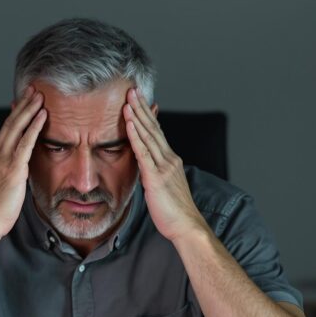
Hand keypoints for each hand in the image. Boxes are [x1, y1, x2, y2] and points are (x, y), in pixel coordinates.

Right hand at [0, 86, 46, 238]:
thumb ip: (8, 175)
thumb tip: (19, 171)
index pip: (5, 131)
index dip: (14, 115)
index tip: (23, 101)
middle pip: (10, 123)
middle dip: (22, 104)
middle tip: (32, 89)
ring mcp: (3, 160)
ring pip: (16, 127)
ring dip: (29, 109)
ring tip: (39, 95)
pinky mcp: (13, 169)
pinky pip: (26, 142)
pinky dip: (34, 127)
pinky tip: (42, 115)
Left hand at [124, 88, 207, 242]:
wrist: (187, 227)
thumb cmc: (175, 212)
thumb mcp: (165, 188)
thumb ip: (155, 175)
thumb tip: (146, 169)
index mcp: (171, 161)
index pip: (157, 133)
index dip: (147, 115)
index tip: (139, 100)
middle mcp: (169, 159)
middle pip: (153, 128)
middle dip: (142, 108)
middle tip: (133, 89)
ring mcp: (164, 167)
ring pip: (148, 136)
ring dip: (137, 116)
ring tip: (128, 99)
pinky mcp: (156, 178)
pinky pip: (144, 153)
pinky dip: (135, 136)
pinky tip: (129, 123)